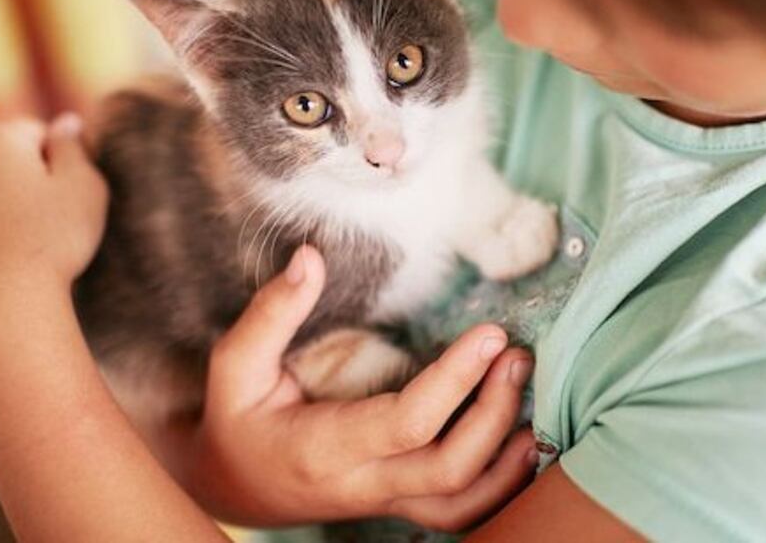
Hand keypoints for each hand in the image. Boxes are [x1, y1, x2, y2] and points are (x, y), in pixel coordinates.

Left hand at [0, 115, 107, 317]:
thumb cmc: (47, 243)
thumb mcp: (84, 189)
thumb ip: (76, 149)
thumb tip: (66, 123)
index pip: (37, 132)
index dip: (61, 163)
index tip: (68, 197)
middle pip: (4, 159)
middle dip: (26, 182)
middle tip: (49, 224)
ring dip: (1, 208)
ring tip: (22, 247)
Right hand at [186, 246, 537, 530]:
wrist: (235, 488)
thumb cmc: (238, 421)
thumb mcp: (235, 366)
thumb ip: (271, 313)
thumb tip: (310, 256)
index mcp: (324, 448)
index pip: (407, 423)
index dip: (455, 379)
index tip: (489, 334)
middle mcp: (363, 483)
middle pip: (450, 468)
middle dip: (495, 413)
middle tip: (516, 355)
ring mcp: (387, 501)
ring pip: (464, 503)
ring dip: (509, 457)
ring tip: (531, 394)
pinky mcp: (402, 504)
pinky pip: (463, 510)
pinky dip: (502, 482)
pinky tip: (524, 438)